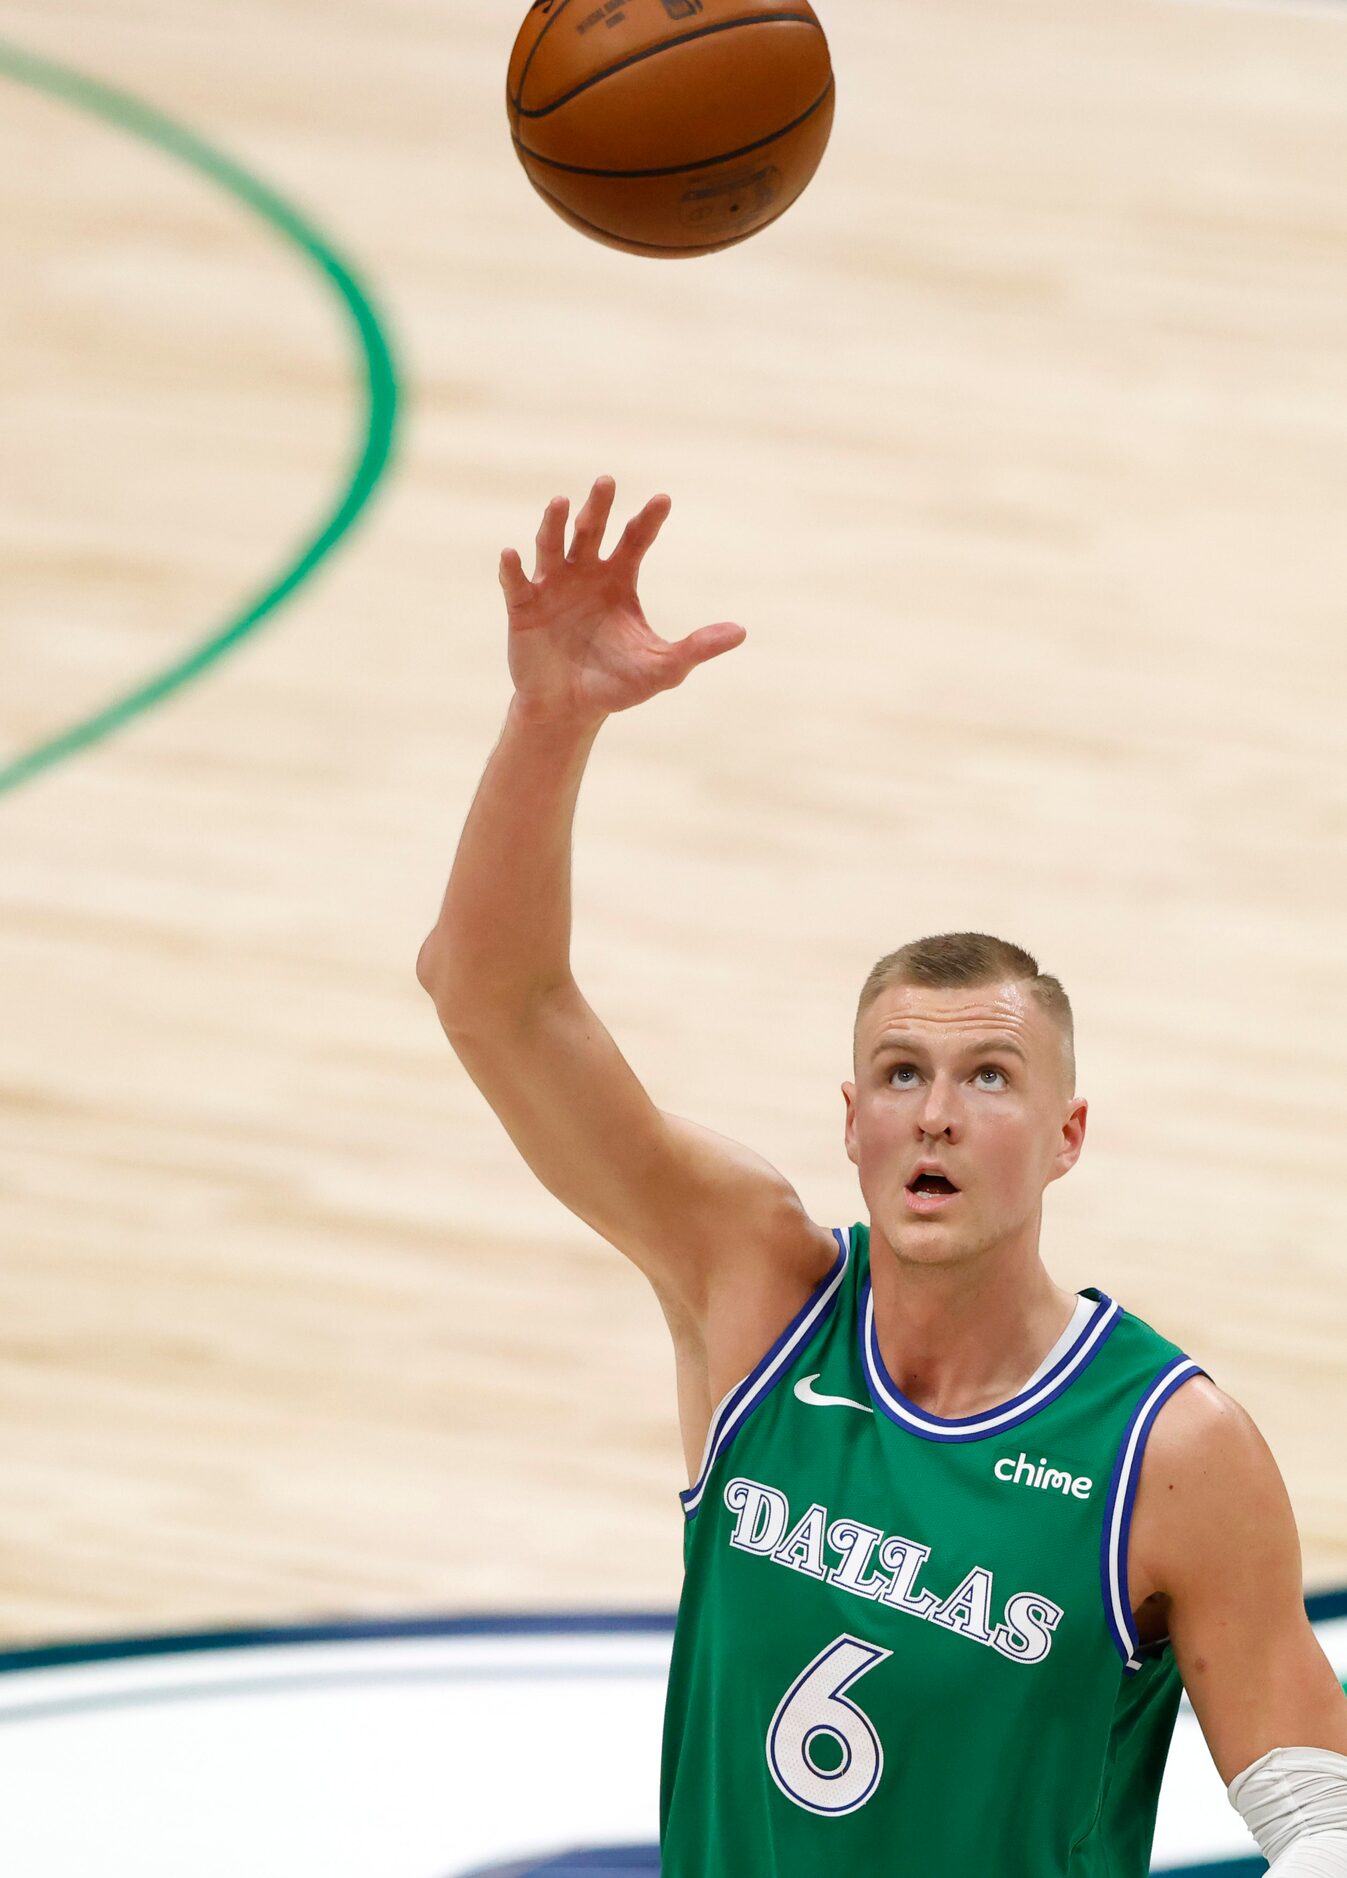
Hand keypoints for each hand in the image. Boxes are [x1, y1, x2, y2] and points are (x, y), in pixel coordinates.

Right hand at [498, 475, 745, 726]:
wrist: (570, 711)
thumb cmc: (617, 685)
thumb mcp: (663, 668)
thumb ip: (698, 648)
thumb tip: (741, 632)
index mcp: (618, 579)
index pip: (636, 539)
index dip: (648, 520)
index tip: (663, 500)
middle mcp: (584, 573)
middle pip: (591, 530)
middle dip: (599, 507)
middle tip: (607, 482)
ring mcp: (552, 587)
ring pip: (552, 545)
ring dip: (554, 524)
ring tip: (560, 502)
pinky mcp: (523, 608)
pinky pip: (516, 583)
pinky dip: (512, 568)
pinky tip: (512, 554)